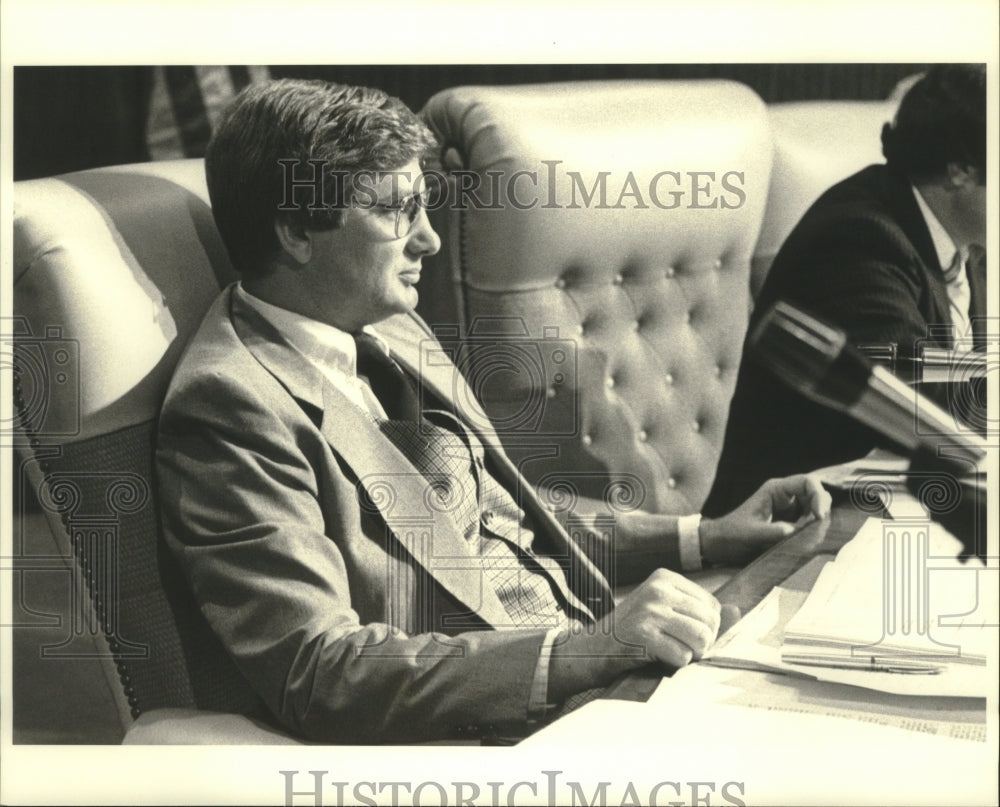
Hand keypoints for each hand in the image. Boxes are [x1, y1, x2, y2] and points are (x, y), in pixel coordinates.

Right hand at [549, 569, 721, 697]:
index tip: (684, 634)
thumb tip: (738, 611)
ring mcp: (649, 610)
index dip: (707, 628)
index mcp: (664, 578)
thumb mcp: (665, 612)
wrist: (592, 648)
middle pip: (710, 622)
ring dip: (691, 654)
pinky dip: (674, 664)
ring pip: (700, 639)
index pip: (712, 605)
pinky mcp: (643, 635)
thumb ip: (699, 611)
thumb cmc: (634, 632)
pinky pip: (682, 656)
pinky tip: (656, 657)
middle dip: (701, 643)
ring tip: (672, 652)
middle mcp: (657, 589)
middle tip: (680, 648)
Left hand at [700, 474, 830, 566]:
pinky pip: (808, 520)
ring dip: (818, 520)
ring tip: (812, 536)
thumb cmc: (732, 534)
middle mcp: (784, 495)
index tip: (819, 517)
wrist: (720, 543)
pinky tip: (807, 539)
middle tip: (818, 529)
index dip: (818, 496)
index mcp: (775, 490)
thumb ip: (774, 532)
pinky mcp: (789, 520)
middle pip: (815, 493)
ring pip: (814, 506)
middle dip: (821, 508)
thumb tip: (797, 531)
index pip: (807, 482)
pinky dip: (812, 528)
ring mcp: (788, 507)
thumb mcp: (752, 533)